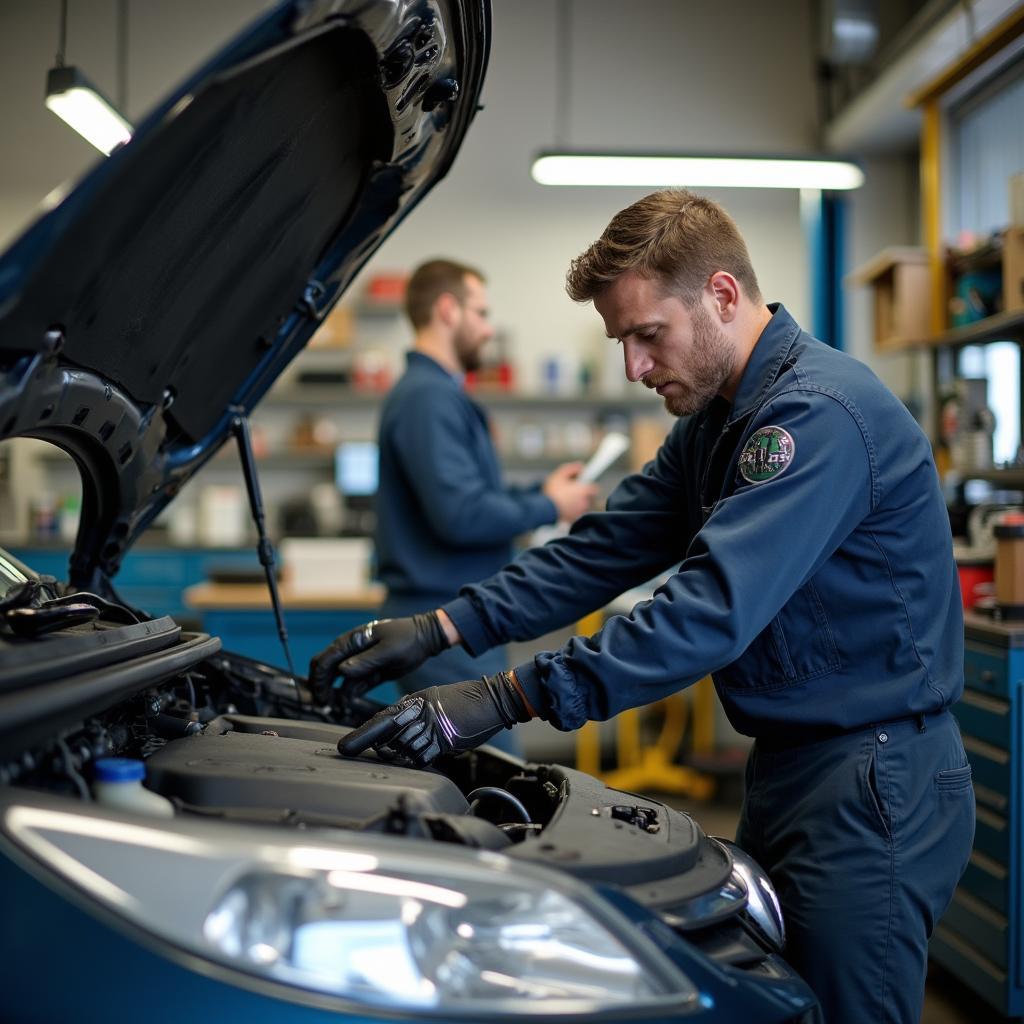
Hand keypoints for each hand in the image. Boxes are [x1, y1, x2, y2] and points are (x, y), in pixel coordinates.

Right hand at [308, 612, 448, 705]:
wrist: (425, 638)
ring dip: (335, 693)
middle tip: (324, 704)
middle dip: (322, 687)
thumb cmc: (407, 638)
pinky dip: (349, 693)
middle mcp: (352, 651)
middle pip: (327, 669)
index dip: (319, 679)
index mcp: (352, 641)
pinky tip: (348, 701)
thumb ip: (365, 661)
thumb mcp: (387, 650)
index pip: (326, 659)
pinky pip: (354, 684)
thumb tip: (341, 671)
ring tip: (337, 706)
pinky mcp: (370, 671)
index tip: (321, 696)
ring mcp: (360, 662)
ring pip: (339, 680)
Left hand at [337, 672, 531, 766]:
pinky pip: (422, 757)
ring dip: (401, 755)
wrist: (492, 699)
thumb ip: (415, 714)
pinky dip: (419, 760)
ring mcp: (431, 727)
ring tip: (409, 749)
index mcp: (415, 701)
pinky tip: (424, 754)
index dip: (361, 735)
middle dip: (377, 748)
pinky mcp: (444, 740)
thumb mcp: (434, 700)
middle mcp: (419, 713)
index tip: (345, 747)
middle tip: (371, 752)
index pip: (381, 719)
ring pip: (403, 749)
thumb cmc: (465, 701)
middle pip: (387, 737)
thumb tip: (396, 734)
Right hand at [543, 462, 598, 523]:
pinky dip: (571, 512)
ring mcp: (580, 512)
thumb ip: (572, 469)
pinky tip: (562, 508)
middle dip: (581, 495)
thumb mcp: (559, 475)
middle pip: (588, 498)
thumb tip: (580, 467)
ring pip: (582, 507)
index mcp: (584, 491)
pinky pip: (575, 515)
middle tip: (570, 492)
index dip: (588, 486)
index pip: (594, 488)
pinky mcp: (573, 520)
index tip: (582, 484)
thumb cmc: (552, 493)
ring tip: (564, 500)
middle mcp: (585, 503)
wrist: (544, 510)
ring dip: (576, 504)